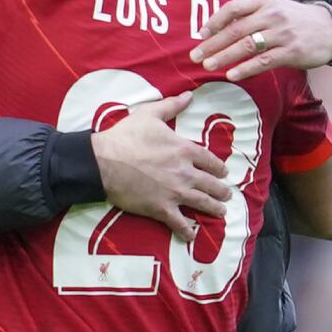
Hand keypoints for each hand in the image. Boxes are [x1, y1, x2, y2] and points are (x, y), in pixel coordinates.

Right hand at [91, 92, 231, 241]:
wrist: (104, 161)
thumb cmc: (126, 136)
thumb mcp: (150, 114)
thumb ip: (172, 105)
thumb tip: (189, 95)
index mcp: (184, 149)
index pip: (210, 160)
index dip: (219, 167)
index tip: (223, 172)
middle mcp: (185, 172)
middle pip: (211, 183)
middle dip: (221, 190)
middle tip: (227, 195)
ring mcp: (175, 192)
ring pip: (202, 203)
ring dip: (214, 209)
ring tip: (222, 212)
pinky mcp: (161, 209)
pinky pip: (179, 223)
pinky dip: (188, 231)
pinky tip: (193, 236)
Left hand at [189, 0, 331, 81]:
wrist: (330, 28)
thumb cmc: (295, 19)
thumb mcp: (274, 7)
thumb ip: (250, 14)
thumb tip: (220, 28)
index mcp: (264, 1)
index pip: (233, 8)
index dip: (214, 21)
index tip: (201, 34)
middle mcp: (271, 15)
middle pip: (236, 30)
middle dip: (213, 44)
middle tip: (196, 56)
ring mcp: (282, 34)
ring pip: (247, 46)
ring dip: (224, 57)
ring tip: (208, 66)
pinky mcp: (291, 52)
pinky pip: (263, 61)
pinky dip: (246, 69)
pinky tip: (232, 75)